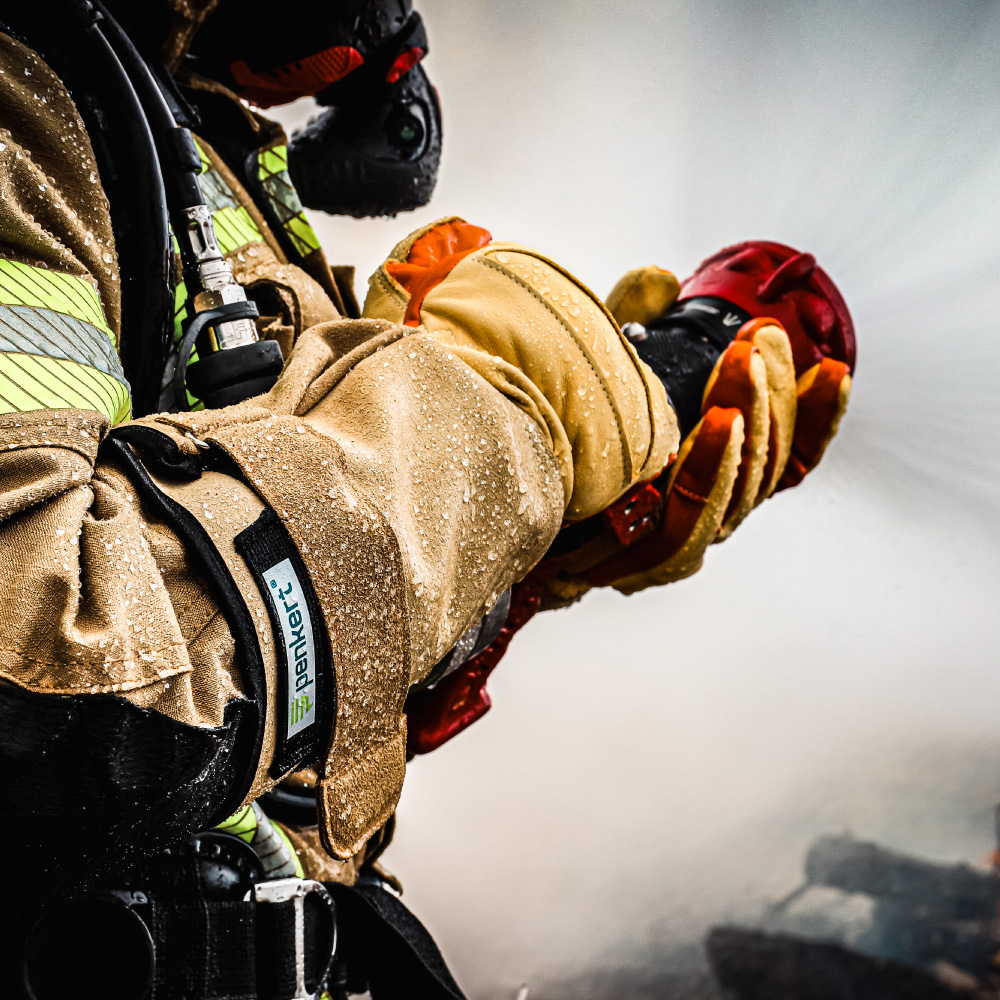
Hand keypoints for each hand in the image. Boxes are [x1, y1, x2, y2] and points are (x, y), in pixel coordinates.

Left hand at [558, 243, 854, 594]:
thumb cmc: (542, 438)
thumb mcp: (591, 369)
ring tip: (745, 370)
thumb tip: (657, 280)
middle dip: (774, 400)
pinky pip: (688, 531)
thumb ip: (628, 325)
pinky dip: (709, 475)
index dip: (815, 419)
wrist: (482, 502)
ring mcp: (668, 545)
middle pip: (765, 473)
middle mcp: (695, 516)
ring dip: (751, 428)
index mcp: (699, 477)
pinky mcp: (632, 566)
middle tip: (762, 344)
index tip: (830, 368)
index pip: (781, 458)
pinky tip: (716, 424)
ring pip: (737, 498)